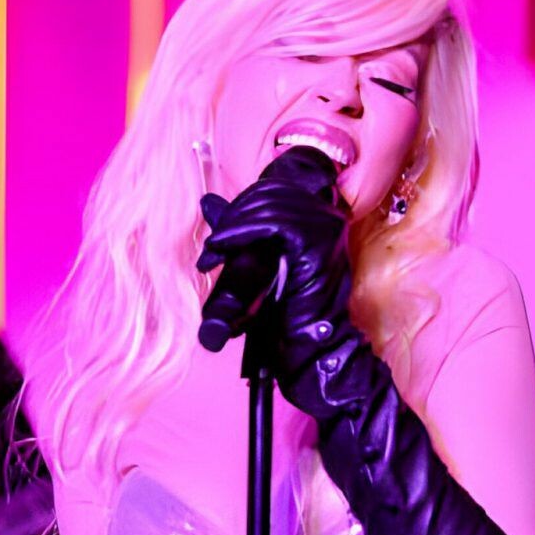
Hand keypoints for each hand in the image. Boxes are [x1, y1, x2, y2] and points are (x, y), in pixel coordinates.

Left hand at [196, 147, 350, 345]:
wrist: (311, 345)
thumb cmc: (289, 311)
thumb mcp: (259, 260)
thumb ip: (240, 228)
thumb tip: (208, 202)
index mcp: (317, 216)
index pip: (271, 190)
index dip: (238, 208)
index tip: (217, 241)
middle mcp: (326, 215)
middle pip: (268, 192)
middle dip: (232, 217)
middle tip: (211, 250)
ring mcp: (326, 225)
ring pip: (267, 204)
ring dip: (231, 227)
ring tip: (213, 254)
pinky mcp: (318, 239)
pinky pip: (272, 223)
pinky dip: (240, 232)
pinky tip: (223, 248)